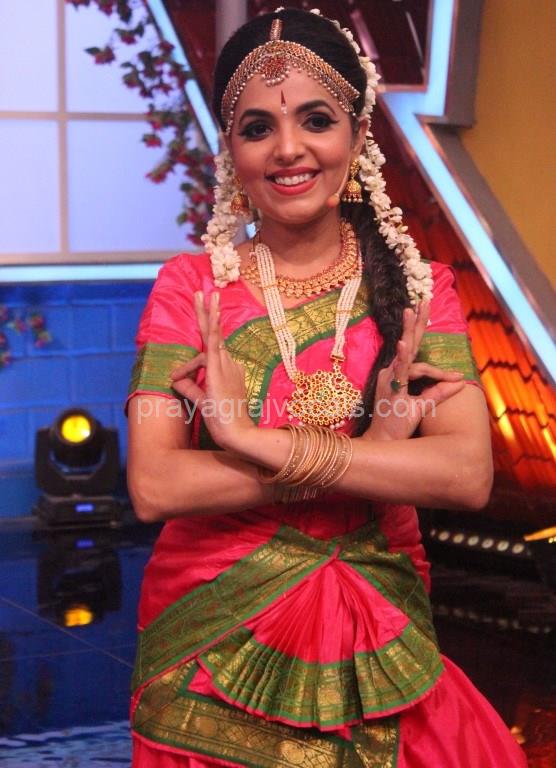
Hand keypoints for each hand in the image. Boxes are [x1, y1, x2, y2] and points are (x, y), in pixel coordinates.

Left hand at [170, 291, 255, 450]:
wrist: (238, 434)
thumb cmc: (224, 421)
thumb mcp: (202, 402)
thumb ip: (190, 389)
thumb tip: (174, 379)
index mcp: (228, 371)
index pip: (206, 358)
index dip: (187, 367)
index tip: (173, 378)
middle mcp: (229, 364)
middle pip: (216, 335)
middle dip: (209, 313)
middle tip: (206, 292)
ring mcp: (226, 365)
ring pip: (212, 336)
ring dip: (207, 314)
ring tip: (201, 294)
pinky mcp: (219, 369)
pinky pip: (215, 342)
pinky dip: (212, 325)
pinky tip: (211, 310)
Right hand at [364, 301, 465, 440]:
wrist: (383, 441)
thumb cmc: (398, 423)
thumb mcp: (423, 405)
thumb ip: (439, 392)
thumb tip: (461, 382)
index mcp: (399, 374)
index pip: (414, 352)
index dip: (428, 346)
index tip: (446, 355)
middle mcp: (393, 373)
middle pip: (408, 343)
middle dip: (415, 321)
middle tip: (422, 300)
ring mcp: (391, 379)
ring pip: (406, 354)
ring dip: (409, 332)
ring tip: (412, 311)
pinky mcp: (393, 390)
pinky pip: (400, 371)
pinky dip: (402, 357)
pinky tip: (403, 344)